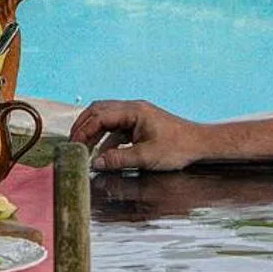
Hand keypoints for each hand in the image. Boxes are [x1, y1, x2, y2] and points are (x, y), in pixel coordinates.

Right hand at [72, 99, 203, 170]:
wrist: (200, 144)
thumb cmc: (178, 148)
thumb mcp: (146, 157)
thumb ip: (119, 159)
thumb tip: (96, 163)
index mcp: (133, 111)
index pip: (100, 116)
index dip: (84, 130)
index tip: (74, 145)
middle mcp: (133, 108)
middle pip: (98, 110)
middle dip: (83, 126)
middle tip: (72, 142)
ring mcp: (136, 114)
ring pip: (106, 117)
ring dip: (93, 130)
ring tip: (83, 147)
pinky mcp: (140, 123)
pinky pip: (116, 126)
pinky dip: (106, 137)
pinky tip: (103, 152)